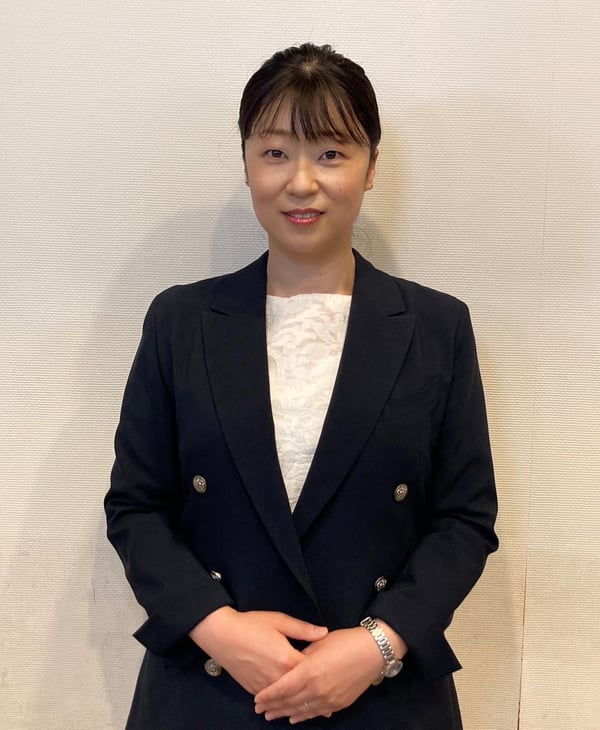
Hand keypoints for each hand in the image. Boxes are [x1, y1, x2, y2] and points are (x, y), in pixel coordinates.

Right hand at [188, 607, 327, 694]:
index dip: (323, 672)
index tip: (334, 674)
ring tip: (314, 710)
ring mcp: (265, 686)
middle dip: (314, 694)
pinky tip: (288, 706)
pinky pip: (272, 699)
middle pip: (300, 690)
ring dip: (299, 704)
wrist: (222, 635)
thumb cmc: (251, 625)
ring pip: (286, 699)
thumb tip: (324, 632)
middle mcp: (278, 677)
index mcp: (287, 660)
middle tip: (330, 704)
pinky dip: (281, 703)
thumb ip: (303, 629)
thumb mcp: (279, 621)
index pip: (311, 671)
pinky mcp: (254, 689)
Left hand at [254, 627, 384, 722]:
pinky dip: (303, 716)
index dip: (268, 695)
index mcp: (309, 671)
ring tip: (272, 716)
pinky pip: (316, 713)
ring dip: (285, 714)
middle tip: (260, 710)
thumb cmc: (344, 641)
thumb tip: (291, 664)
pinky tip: (295, 718)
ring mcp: (328, 699)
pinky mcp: (338, 703)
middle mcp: (317, 689)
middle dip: (273, 707)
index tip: (257, 699)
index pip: (282, 688)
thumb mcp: (319, 642)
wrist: (372, 651)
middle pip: (289, 702)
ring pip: (301, 711)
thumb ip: (302, 655)